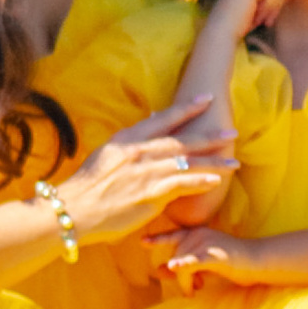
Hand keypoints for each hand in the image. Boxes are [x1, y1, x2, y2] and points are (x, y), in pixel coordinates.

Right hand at [60, 94, 236, 245]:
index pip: (164, 118)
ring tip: (234, 161)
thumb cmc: (88, 186)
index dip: (188, 107)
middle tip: (232, 132)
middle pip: (183, 139)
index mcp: (128, 138)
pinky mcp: (151, 193)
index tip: (207, 99)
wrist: (74, 209)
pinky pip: (183, 184)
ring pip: (188, 162)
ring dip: (214, 161)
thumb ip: (130, 141)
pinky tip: (216, 181)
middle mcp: (140, 150)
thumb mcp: (107, 153)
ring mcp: (147, 171)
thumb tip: (149, 122)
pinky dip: (201, 181)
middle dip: (210, 136)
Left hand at [155, 227, 271, 293]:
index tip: (142, 241)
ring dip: (185, 281)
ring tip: (196, 290)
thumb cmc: (233, 262)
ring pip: (183, 263)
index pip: (172, 235)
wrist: (258, 261)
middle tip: (193, 289)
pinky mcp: (215, 255)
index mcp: (197, 232)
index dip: (157, 239)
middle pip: (176, 255)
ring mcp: (207, 243)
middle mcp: (199, 234)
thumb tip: (160, 270)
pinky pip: (194, 261)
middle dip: (180, 275)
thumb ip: (182, 264)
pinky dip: (183, 265)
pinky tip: (174, 268)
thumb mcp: (203, 263)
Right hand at [215, 0, 287, 35]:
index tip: (265, 18)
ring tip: (260, 19)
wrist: (222, 33)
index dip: (274, 1)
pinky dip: (271, 7)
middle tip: (264, 21)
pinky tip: (257, 16)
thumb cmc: (240, 23)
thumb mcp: (260, 7)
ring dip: (273, 7)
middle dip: (275, 4)